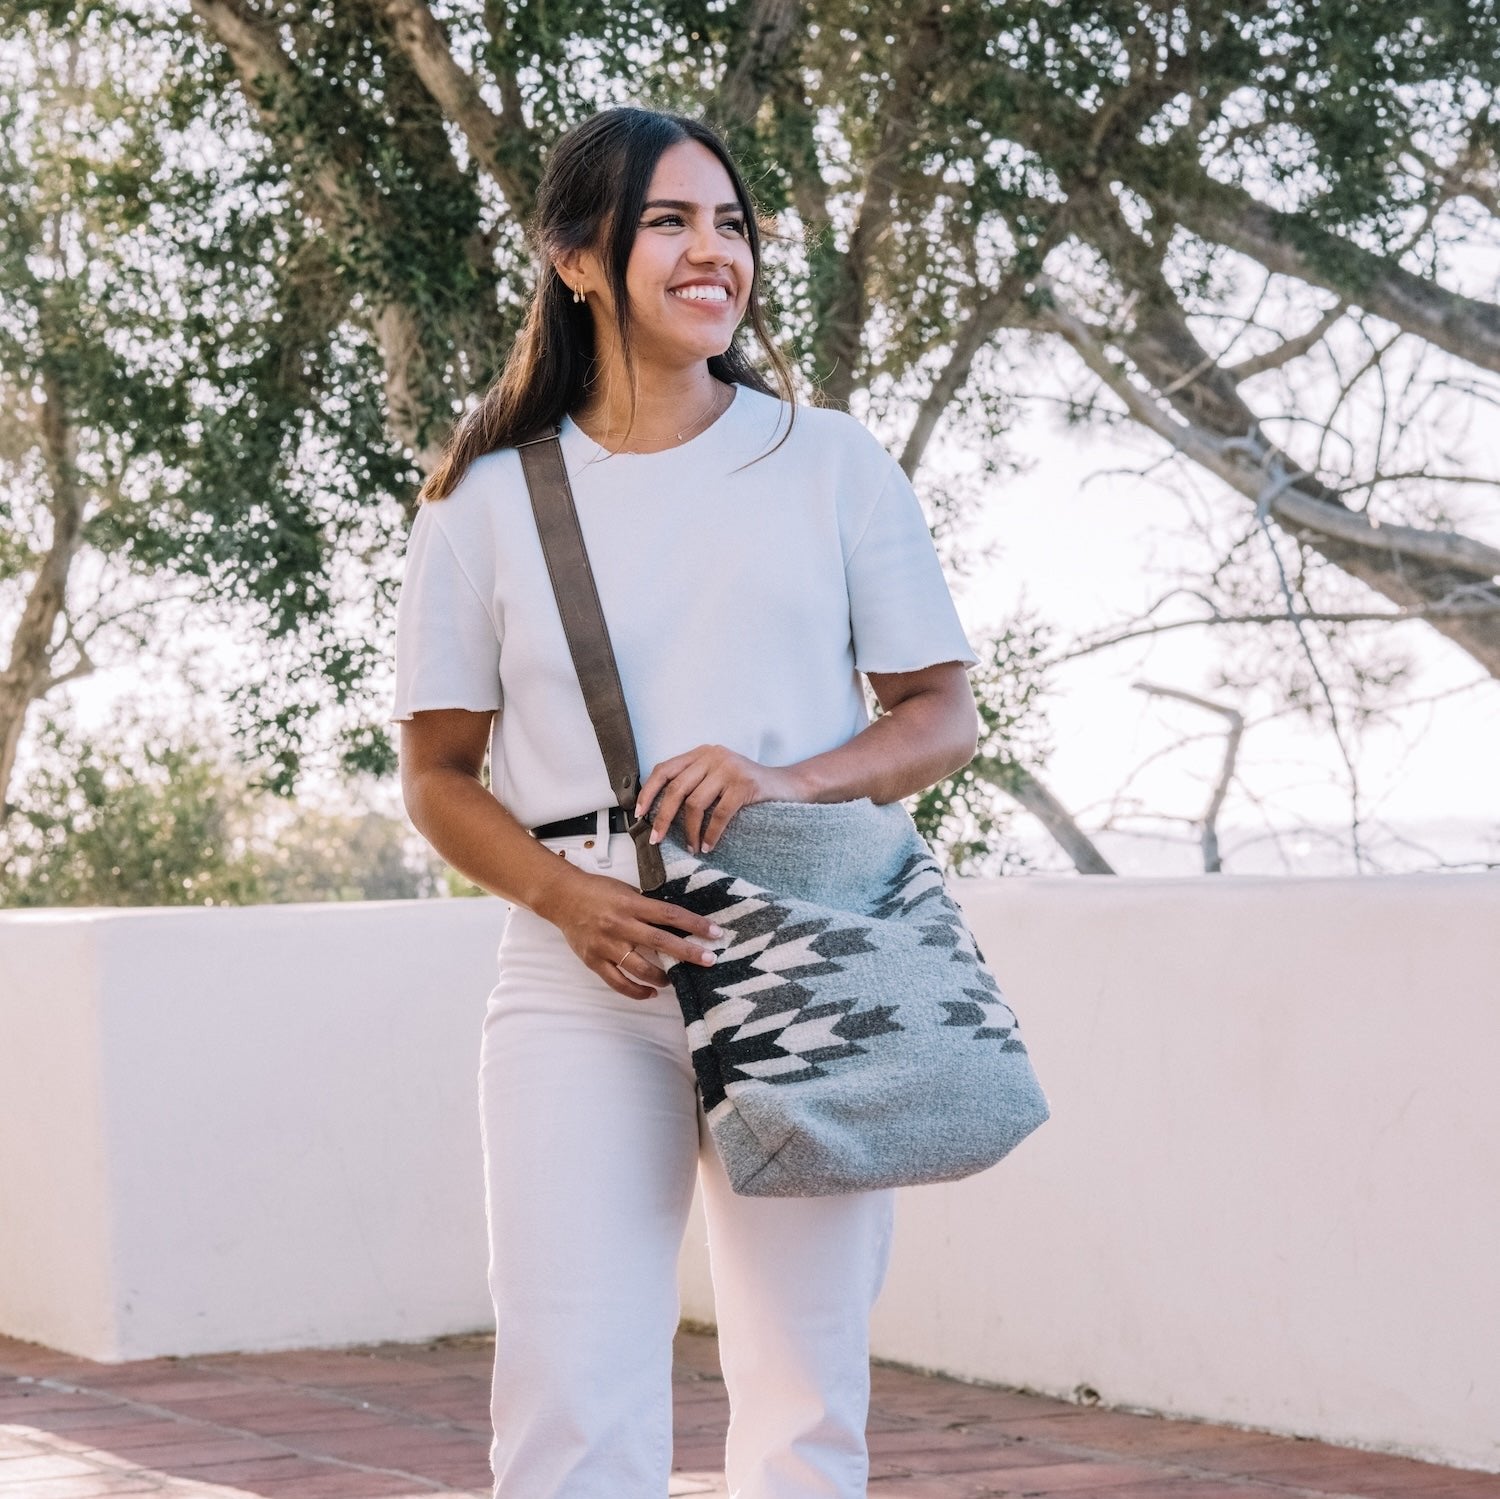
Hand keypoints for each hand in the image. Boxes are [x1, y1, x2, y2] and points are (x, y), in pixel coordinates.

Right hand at [535, 864, 725, 1000]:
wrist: (562, 897)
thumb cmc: (598, 891)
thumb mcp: (626, 891)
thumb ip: (647, 907)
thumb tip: (676, 922)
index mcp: (630, 904)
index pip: (669, 915)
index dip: (694, 924)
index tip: (715, 932)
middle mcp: (620, 925)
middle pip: (660, 941)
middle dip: (687, 952)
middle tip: (709, 960)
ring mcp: (606, 945)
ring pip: (640, 967)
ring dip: (662, 976)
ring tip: (675, 979)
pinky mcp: (594, 960)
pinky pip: (618, 982)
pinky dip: (636, 991)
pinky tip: (650, 992)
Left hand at [635, 745, 803, 853]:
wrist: (789, 786)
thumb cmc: (748, 788)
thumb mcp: (718, 778)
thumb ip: (695, 784)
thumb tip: (660, 812)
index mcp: (702, 753)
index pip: (664, 769)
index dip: (648, 792)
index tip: (639, 814)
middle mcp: (713, 756)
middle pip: (676, 788)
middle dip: (663, 817)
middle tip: (657, 839)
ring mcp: (730, 768)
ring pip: (695, 803)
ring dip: (689, 831)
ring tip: (691, 847)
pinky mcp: (744, 784)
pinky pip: (719, 814)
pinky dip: (710, 834)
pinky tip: (708, 846)